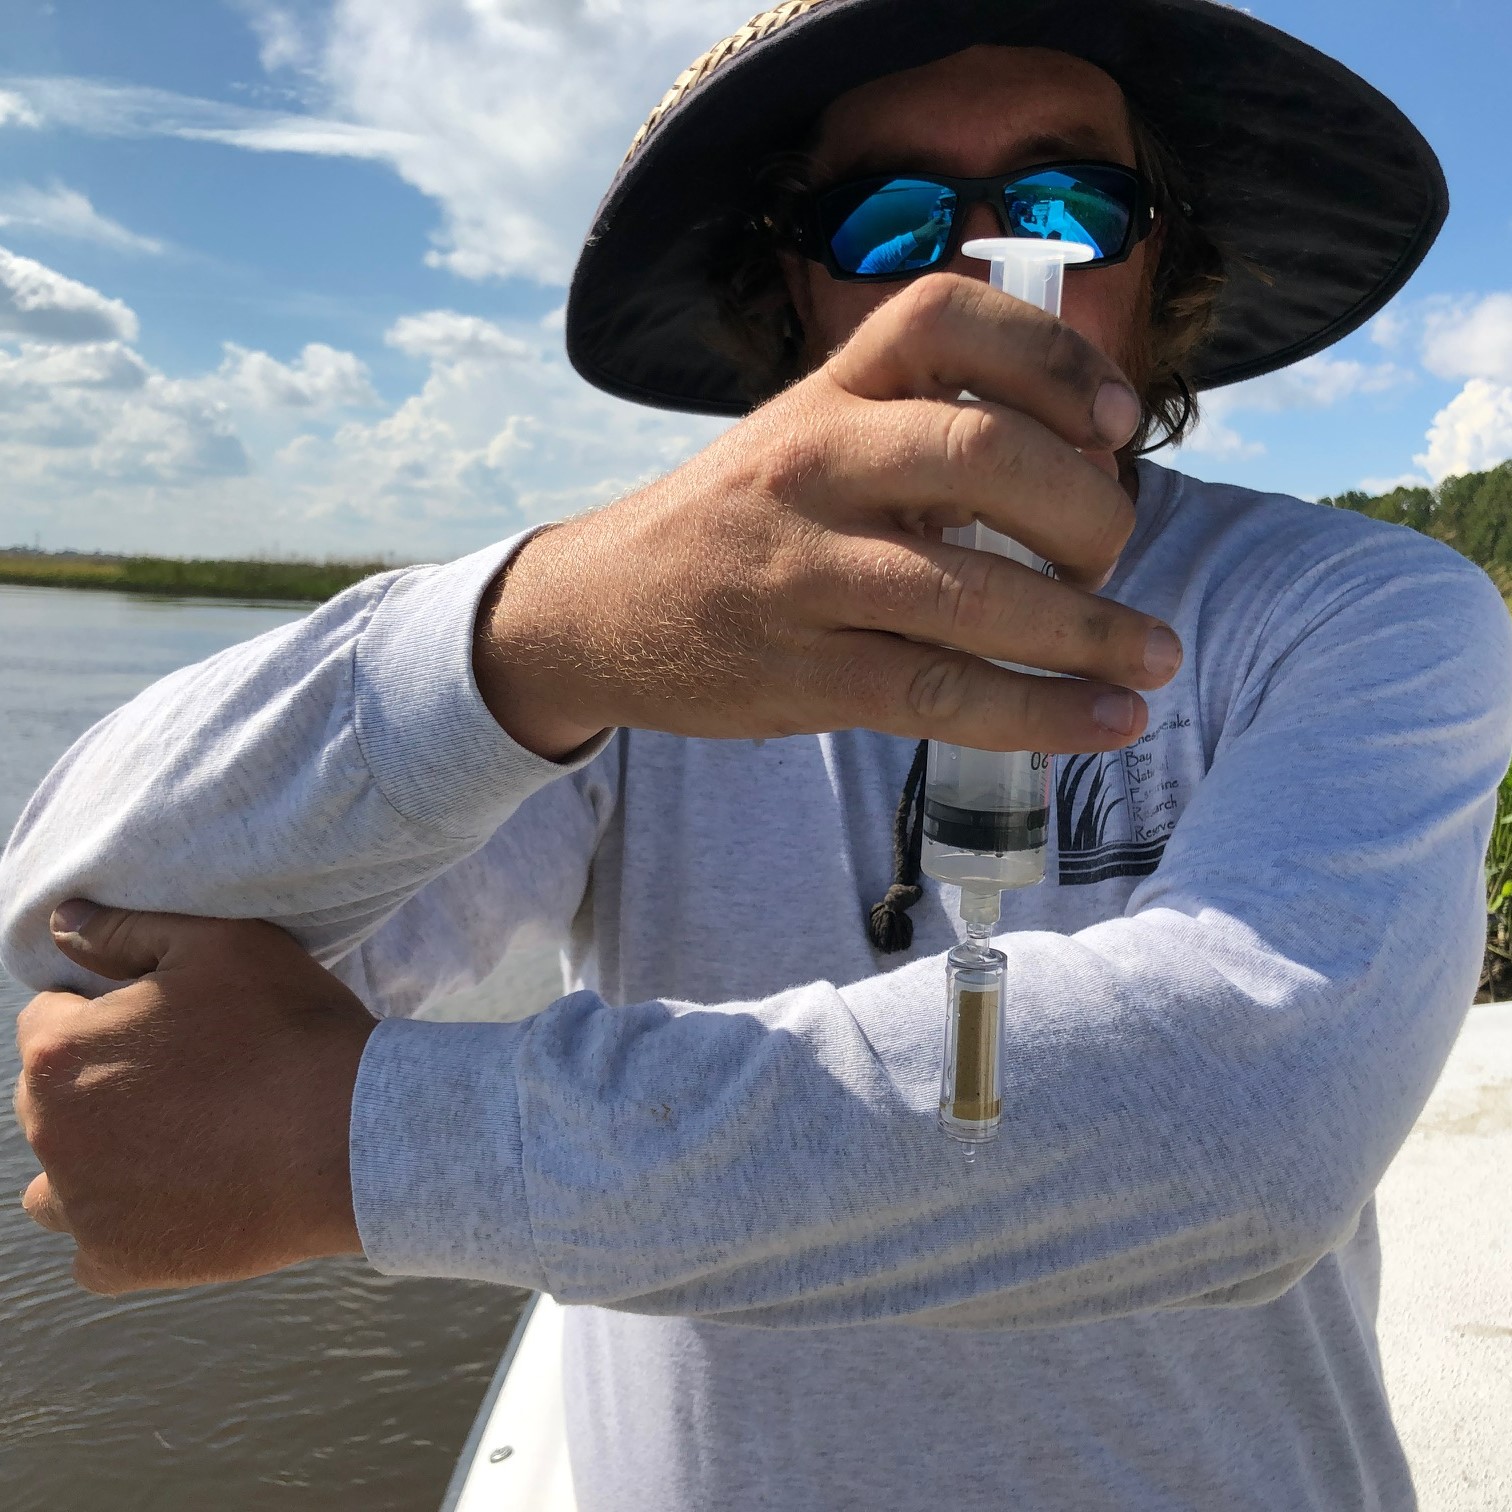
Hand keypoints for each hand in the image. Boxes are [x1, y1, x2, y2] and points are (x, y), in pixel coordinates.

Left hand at [13, 901, 375, 1294]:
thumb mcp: (223, 945)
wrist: (351, 1135)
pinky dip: (130, 1225)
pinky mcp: (120, 1261)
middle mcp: (52, 1133)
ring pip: (58, 1183)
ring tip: (179, 1144)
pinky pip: (95, 1248)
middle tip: (192, 1080)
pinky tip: (189, 1195)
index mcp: (60, 1052)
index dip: (112, 1013)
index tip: (173, 1026)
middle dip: (103, 1084)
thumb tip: (60, 923)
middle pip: (52, 1100)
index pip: (49, 1019)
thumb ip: (128, 931)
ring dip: (98, 1163)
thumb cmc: (288, 1029)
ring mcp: (82, 1206)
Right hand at [475, 274, 1180, 759]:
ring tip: (1154, 656)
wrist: (602, 609)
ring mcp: (801, 574)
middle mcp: (812, 464)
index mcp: (825, 392)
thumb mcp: (805, 440)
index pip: (945, 319)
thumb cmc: (736, 522)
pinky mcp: (802, 675)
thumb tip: (1082, 468)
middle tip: (1111, 553)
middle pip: (982, 455)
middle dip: (1088, 510)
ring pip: (970, 594)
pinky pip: (940, 695)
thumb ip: (916, 434)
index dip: (1053, 355)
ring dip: (1089, 630)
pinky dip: (1041, 713)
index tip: (1114, 417)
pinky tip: (1107, 721)